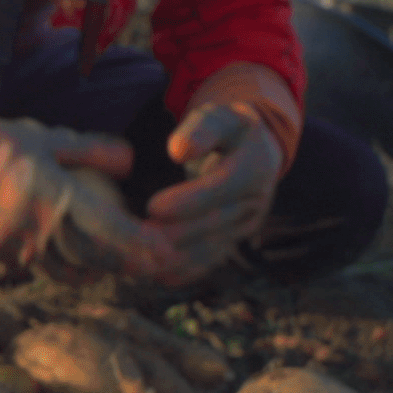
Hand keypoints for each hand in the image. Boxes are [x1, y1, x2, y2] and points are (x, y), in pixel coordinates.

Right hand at [0, 88, 173, 280]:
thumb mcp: (46, 136)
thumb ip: (91, 150)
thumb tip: (129, 162)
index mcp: (53, 195)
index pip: (111, 231)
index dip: (145, 247)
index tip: (171, 253)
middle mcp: (38, 228)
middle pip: (98, 258)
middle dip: (132, 263)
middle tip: (162, 263)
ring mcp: (17, 247)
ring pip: (72, 267)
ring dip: (104, 267)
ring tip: (128, 263)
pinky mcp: (1, 255)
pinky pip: (45, 266)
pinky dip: (70, 264)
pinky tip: (84, 257)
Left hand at [144, 103, 283, 284]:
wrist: (252, 152)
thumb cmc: (224, 130)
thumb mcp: (217, 118)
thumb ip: (199, 129)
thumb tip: (177, 151)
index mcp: (255, 165)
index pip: (221, 188)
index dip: (188, 200)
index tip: (152, 206)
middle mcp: (257, 201)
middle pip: (214, 223)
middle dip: (175, 232)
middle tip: (135, 239)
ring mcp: (247, 226)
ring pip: (213, 248)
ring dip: (177, 257)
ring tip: (138, 258)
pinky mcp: (235, 241)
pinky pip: (212, 261)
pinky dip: (185, 270)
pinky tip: (154, 274)